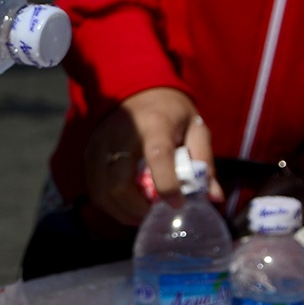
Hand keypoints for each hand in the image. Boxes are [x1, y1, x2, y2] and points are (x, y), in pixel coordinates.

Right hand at [85, 87, 221, 224]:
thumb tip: (214, 197)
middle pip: (120, 184)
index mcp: (155, 124)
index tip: (178, 203)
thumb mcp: (195, 129)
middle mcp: (122, 134)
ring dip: (123, 212)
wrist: (137, 91)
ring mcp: (100, 145)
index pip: (157, 156)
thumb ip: (205, 162)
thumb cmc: (171, 113)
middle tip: (155, 214)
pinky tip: (127, 207)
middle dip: (138, 209)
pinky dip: (111, 206)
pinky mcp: (89, 154)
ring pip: (103, 192)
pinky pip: (95, 190)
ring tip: (142, 214)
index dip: (167, 185)